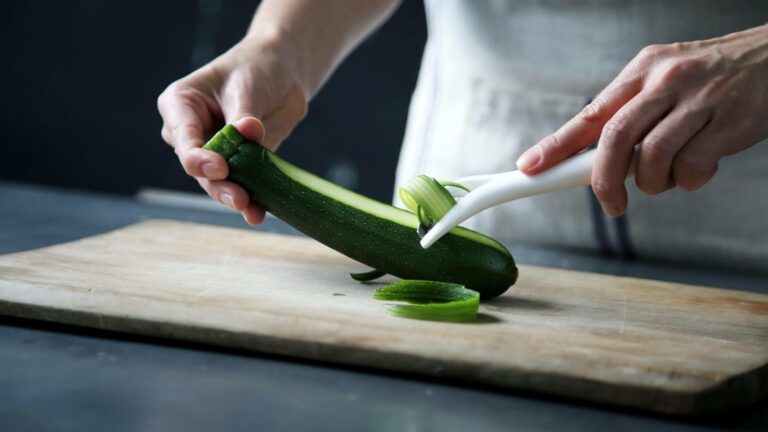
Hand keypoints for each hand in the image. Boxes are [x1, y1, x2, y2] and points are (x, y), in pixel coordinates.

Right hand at [157, 34, 306, 224]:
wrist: (283, 73)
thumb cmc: (256, 69)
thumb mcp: (247, 86)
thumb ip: (244, 114)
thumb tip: (249, 132)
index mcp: (180, 106)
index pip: (184, 139)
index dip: (199, 158)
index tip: (220, 167)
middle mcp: (190, 133)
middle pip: (198, 167)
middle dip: (218, 185)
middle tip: (239, 198)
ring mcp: (212, 152)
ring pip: (217, 182)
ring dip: (234, 197)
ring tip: (251, 208)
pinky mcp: (238, 165)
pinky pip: (241, 185)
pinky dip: (251, 199)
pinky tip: (258, 213)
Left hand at [516, 24, 767, 215]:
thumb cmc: (710, 78)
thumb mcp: (662, 80)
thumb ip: (629, 114)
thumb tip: (590, 160)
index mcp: (641, 71)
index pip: (589, 114)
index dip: (556, 145)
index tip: (530, 167)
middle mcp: (665, 82)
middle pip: (616, 138)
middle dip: (603, 180)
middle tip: (609, 204)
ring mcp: (699, 101)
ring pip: (653, 157)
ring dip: (654, 182)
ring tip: (669, 175)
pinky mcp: (730, 123)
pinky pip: (693, 168)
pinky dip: (689, 180)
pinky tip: (701, 167)